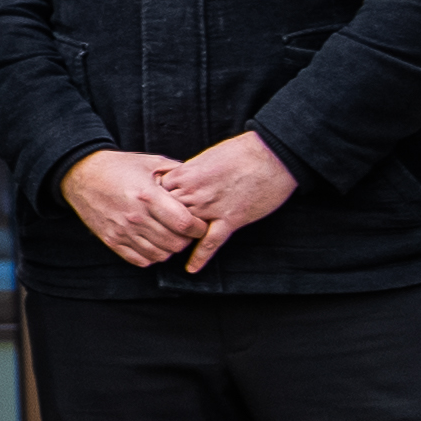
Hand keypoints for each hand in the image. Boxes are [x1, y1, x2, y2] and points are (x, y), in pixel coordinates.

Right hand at [63, 148, 201, 266]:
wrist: (81, 175)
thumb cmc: (118, 167)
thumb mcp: (149, 162)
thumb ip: (176, 171)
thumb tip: (199, 180)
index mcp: (147, 196)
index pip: (183, 223)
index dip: (198, 227)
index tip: (199, 224)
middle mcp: (135, 216)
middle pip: (174, 243)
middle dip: (187, 239)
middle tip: (186, 231)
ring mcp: (122, 231)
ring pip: (159, 254)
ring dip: (170, 249)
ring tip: (170, 237)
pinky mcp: (111, 240)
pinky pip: (140, 259)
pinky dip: (152, 256)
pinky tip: (153, 243)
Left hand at [160, 132, 294, 274]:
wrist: (271, 156)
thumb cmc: (240, 151)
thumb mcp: (206, 157)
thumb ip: (188, 172)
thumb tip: (178, 180)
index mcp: (185, 175)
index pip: (156, 194)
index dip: (153, 201)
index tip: (149, 208)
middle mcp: (194, 193)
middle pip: (165, 214)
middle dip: (159, 222)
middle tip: (154, 231)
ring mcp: (211, 208)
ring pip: (184, 229)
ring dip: (176, 238)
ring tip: (167, 248)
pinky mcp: (230, 219)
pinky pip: (211, 242)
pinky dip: (200, 257)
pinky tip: (191, 268)